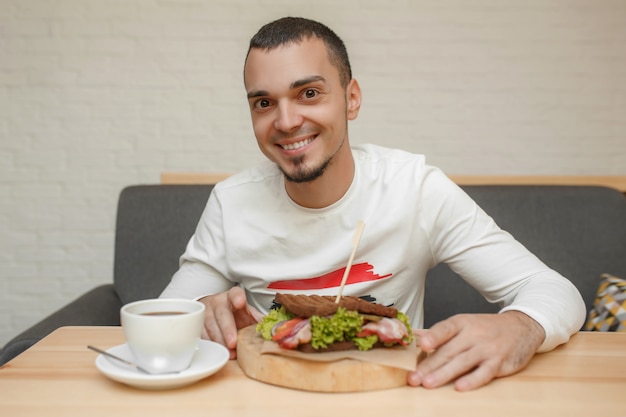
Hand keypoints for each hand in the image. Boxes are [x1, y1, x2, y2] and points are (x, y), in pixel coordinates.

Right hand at [198, 287, 263, 358]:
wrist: (213, 312)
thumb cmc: (234, 314)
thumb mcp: (247, 313)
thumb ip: (257, 320)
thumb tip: (273, 329)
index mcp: (232, 297)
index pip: (235, 293)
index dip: (237, 297)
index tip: (240, 302)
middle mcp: (217, 303)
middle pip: (221, 314)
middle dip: (227, 329)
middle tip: (233, 343)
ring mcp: (205, 313)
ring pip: (209, 326)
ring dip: (219, 340)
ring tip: (229, 352)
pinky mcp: (196, 324)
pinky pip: (201, 334)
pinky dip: (210, 344)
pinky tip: (217, 351)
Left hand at [407, 311, 544, 390]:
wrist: (522, 327)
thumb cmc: (488, 328)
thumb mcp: (466, 323)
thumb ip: (443, 333)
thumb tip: (416, 337)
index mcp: (463, 322)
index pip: (445, 328)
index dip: (433, 336)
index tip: (421, 345)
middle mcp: (474, 334)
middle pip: (449, 350)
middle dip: (429, 365)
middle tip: (414, 377)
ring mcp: (487, 348)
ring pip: (463, 362)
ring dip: (444, 374)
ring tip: (428, 383)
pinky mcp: (499, 362)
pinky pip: (484, 373)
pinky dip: (472, 380)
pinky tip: (459, 386)